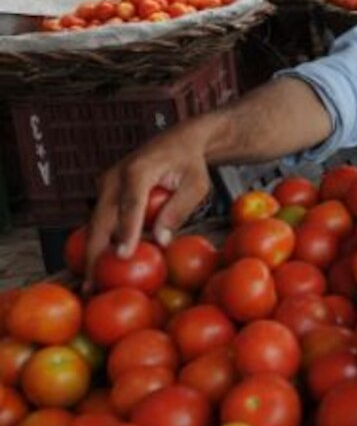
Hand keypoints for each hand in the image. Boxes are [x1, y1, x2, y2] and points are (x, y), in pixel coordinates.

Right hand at [86, 124, 212, 280]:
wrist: (178, 141)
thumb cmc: (191, 164)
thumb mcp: (196, 184)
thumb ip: (179, 210)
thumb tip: (162, 241)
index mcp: (138, 170)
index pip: (130, 206)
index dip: (126, 232)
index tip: (122, 256)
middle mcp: (114, 177)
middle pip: (101, 219)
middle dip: (95, 253)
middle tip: (93, 284)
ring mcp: (106, 184)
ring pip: (95, 223)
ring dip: (92, 253)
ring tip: (91, 284)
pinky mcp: (106, 193)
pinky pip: (101, 221)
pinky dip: (99, 243)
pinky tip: (99, 268)